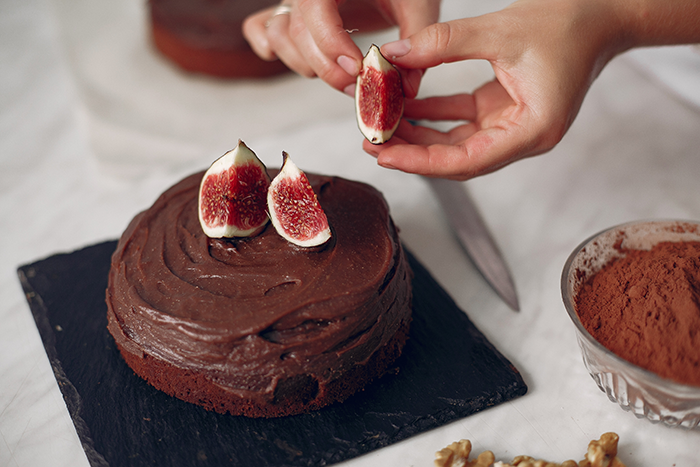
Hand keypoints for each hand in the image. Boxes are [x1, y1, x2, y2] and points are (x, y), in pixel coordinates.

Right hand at [243, 0, 439, 94]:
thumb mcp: (417, 4)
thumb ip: (416, 42)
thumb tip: (406, 86)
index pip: (315, 11)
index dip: (333, 46)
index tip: (360, 70)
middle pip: (296, 33)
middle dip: (328, 69)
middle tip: (360, 86)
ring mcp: (292, 0)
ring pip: (277, 36)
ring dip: (305, 65)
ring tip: (340, 73)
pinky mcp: (287, 12)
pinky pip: (257, 28)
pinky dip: (268, 49)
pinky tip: (302, 62)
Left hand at [365, 0, 627, 179]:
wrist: (603, 13)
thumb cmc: (569, 22)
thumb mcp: (498, 30)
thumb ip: (441, 45)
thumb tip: (390, 55)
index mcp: (532, 131)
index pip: (467, 161)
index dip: (421, 161)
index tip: (385, 155)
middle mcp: (523, 137)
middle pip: (457, 158)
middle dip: (412, 151)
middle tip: (371, 141)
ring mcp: (513, 125)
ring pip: (456, 142)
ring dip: (419, 134)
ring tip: (380, 124)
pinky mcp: (504, 110)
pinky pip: (462, 120)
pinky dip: (434, 115)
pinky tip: (405, 106)